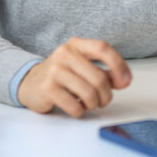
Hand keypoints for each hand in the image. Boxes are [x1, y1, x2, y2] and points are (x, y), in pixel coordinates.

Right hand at [16, 37, 131, 117]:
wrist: (30, 83)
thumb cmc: (62, 75)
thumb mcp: (82, 66)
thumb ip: (104, 71)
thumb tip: (124, 80)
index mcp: (76, 45)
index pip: (103, 48)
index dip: (119, 65)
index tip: (125, 81)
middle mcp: (64, 54)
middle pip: (99, 78)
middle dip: (106, 95)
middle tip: (103, 101)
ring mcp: (54, 71)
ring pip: (89, 94)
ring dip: (93, 104)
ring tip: (88, 103)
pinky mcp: (47, 88)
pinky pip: (75, 107)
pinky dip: (79, 111)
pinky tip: (74, 106)